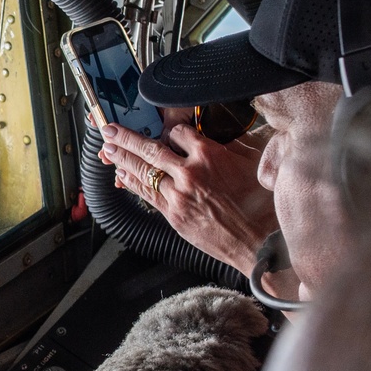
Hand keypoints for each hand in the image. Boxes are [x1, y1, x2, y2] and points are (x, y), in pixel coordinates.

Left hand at [98, 121, 278, 276]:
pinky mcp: (174, 216)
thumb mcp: (253, 163)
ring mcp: (178, 196)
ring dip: (122, 159)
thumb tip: (219, 131)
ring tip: (108, 149)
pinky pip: (147, 195)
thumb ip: (230, 144)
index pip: (179, 132)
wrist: (261, 241)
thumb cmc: (263, 204)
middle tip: (109, 130)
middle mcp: (189, 173)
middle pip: (150, 149)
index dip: (170, 129)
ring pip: (143, 172)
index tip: (163, 128)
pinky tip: (122, 175)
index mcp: (210, 155)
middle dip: (126, 138)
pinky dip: (133, 183)